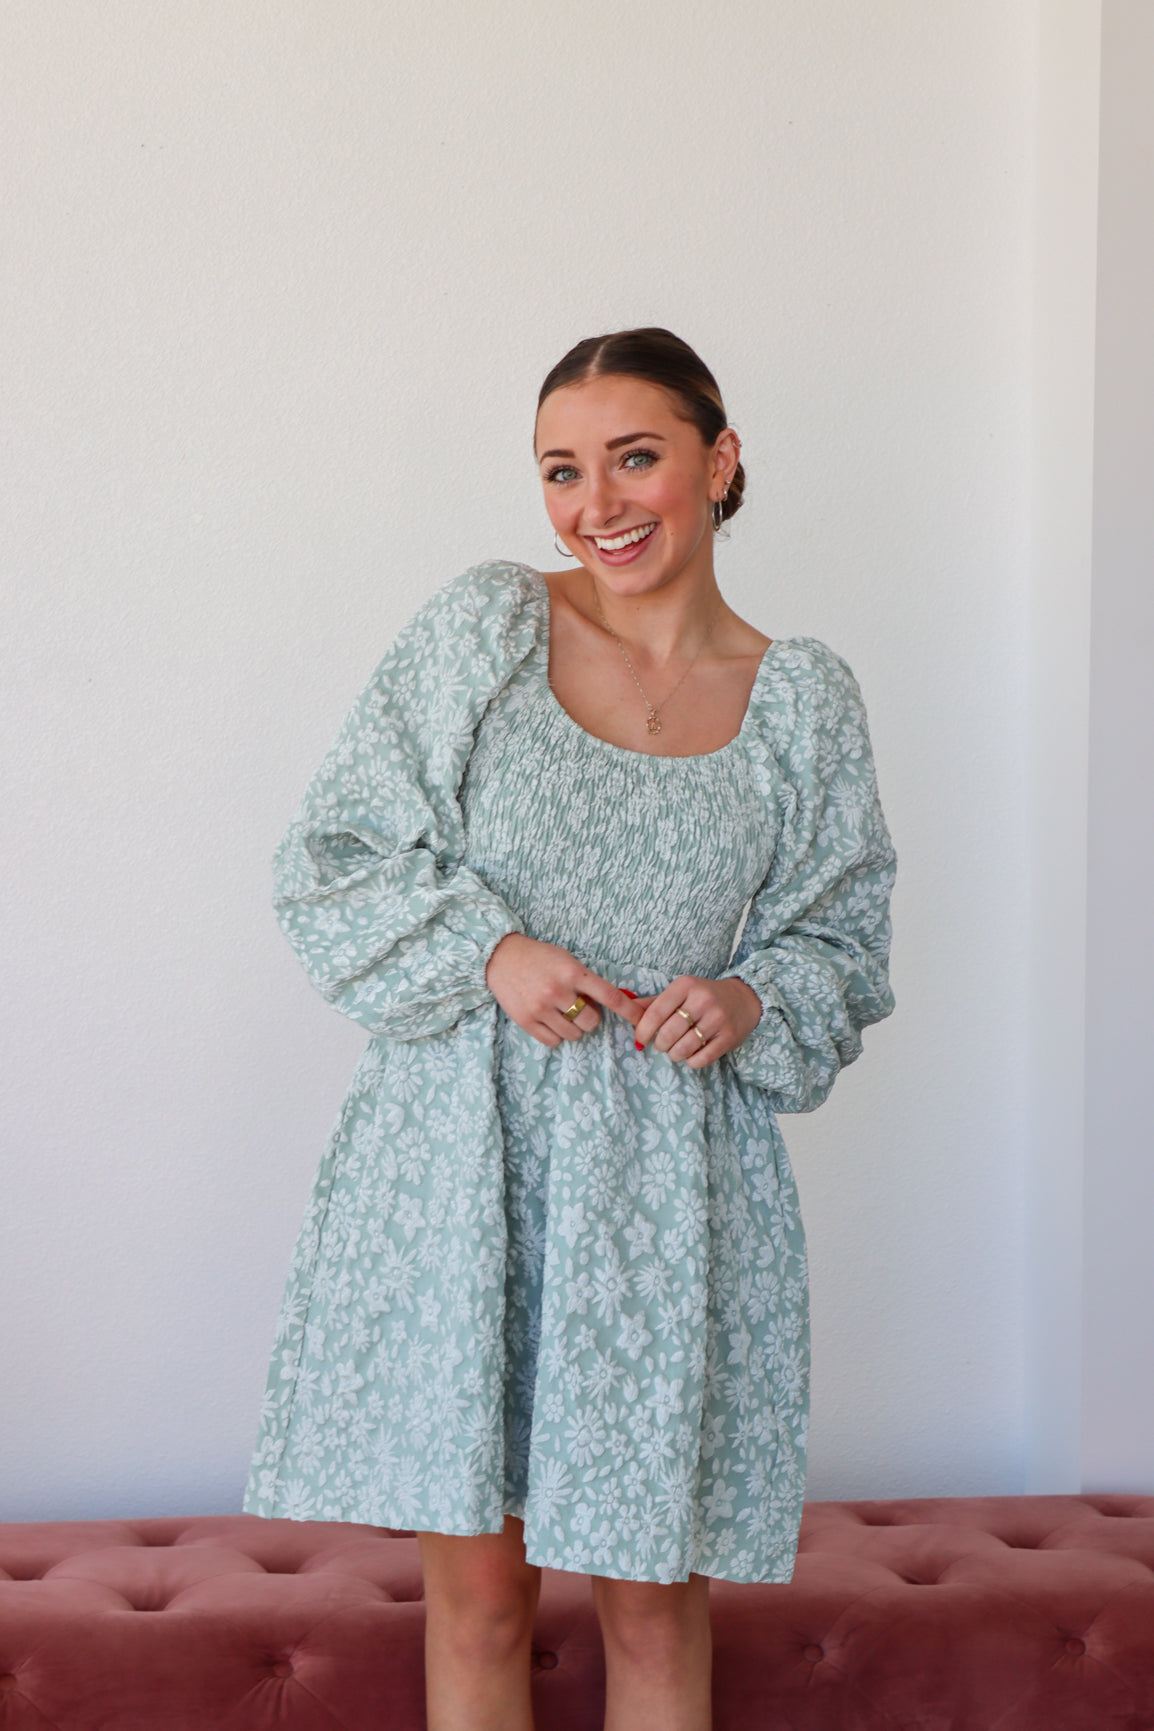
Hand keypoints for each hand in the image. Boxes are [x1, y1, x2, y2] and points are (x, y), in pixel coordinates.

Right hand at [485, 933, 636, 1047]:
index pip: (609, 996)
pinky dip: (557, 1035)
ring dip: (573, 1026)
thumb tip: (611, 1004)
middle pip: (592, 1021)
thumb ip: (586, 980)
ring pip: (574, 1034)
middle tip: (577, 1005)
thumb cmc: (539, 958)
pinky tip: (549, 1020)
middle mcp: (558, 991)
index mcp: (572, 972)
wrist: (500, 957)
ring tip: (560, 1011)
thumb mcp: (567, 960)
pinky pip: (554, 1041)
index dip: (629, 1010)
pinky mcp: (526, 1021)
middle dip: (589, 1016)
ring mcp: (541, 1008)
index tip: (642, 1020)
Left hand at [632, 975, 761, 1069]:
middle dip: (661, 1044)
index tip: (640, 1040)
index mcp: (685, 985)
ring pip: (683, 1049)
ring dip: (675, 1054)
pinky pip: (701, 1059)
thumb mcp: (679, 993)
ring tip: (677, 1049)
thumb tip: (625, 1008)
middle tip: (664, 1044)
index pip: (655, 1012)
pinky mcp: (729, 1037)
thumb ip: (653, 1003)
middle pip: (668, 1034)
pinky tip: (693, 1053)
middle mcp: (702, 1000)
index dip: (643, 1030)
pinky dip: (692, 1061)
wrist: (744, 998)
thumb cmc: (704, 997)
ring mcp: (718, 1018)